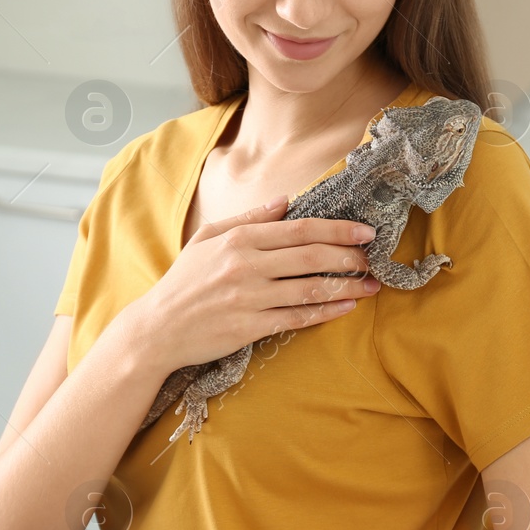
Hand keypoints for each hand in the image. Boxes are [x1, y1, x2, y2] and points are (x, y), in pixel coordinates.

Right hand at [129, 198, 381, 373]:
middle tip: (373, 259)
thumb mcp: (208, 238)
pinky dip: (325, 313)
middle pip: (311, 256)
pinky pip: (297, 318)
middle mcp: (246, 265)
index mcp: (238, 239)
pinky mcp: (249, 328)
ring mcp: (249, 298)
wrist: (157, 328)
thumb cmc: (183, 282)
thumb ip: (248, 219)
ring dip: (346, 286)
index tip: (365, 232)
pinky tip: (346, 307)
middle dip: (349, 256)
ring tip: (371, 286)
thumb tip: (285, 200)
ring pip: (309, 289)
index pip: (299, 229)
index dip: (337, 229)